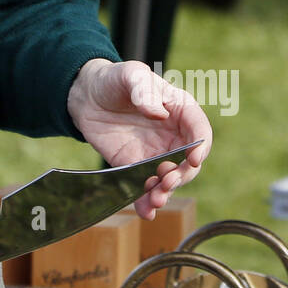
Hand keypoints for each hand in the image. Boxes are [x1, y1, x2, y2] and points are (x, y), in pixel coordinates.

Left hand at [66, 58, 211, 220]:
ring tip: (155, 199)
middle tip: (166, 180)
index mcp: (180, 111)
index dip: (201, 146)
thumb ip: (144, 91)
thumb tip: (159, 114)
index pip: (200, 132)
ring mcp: (156, 153)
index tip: (193, 158)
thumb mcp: (131, 75)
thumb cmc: (116, 79)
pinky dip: (146, 201)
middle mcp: (173, 136)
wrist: (87, 95)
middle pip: (188, 163)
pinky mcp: (135, 167)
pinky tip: (145, 211)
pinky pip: (145, 187)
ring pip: (170, 180)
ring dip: (166, 193)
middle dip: (181, 175)